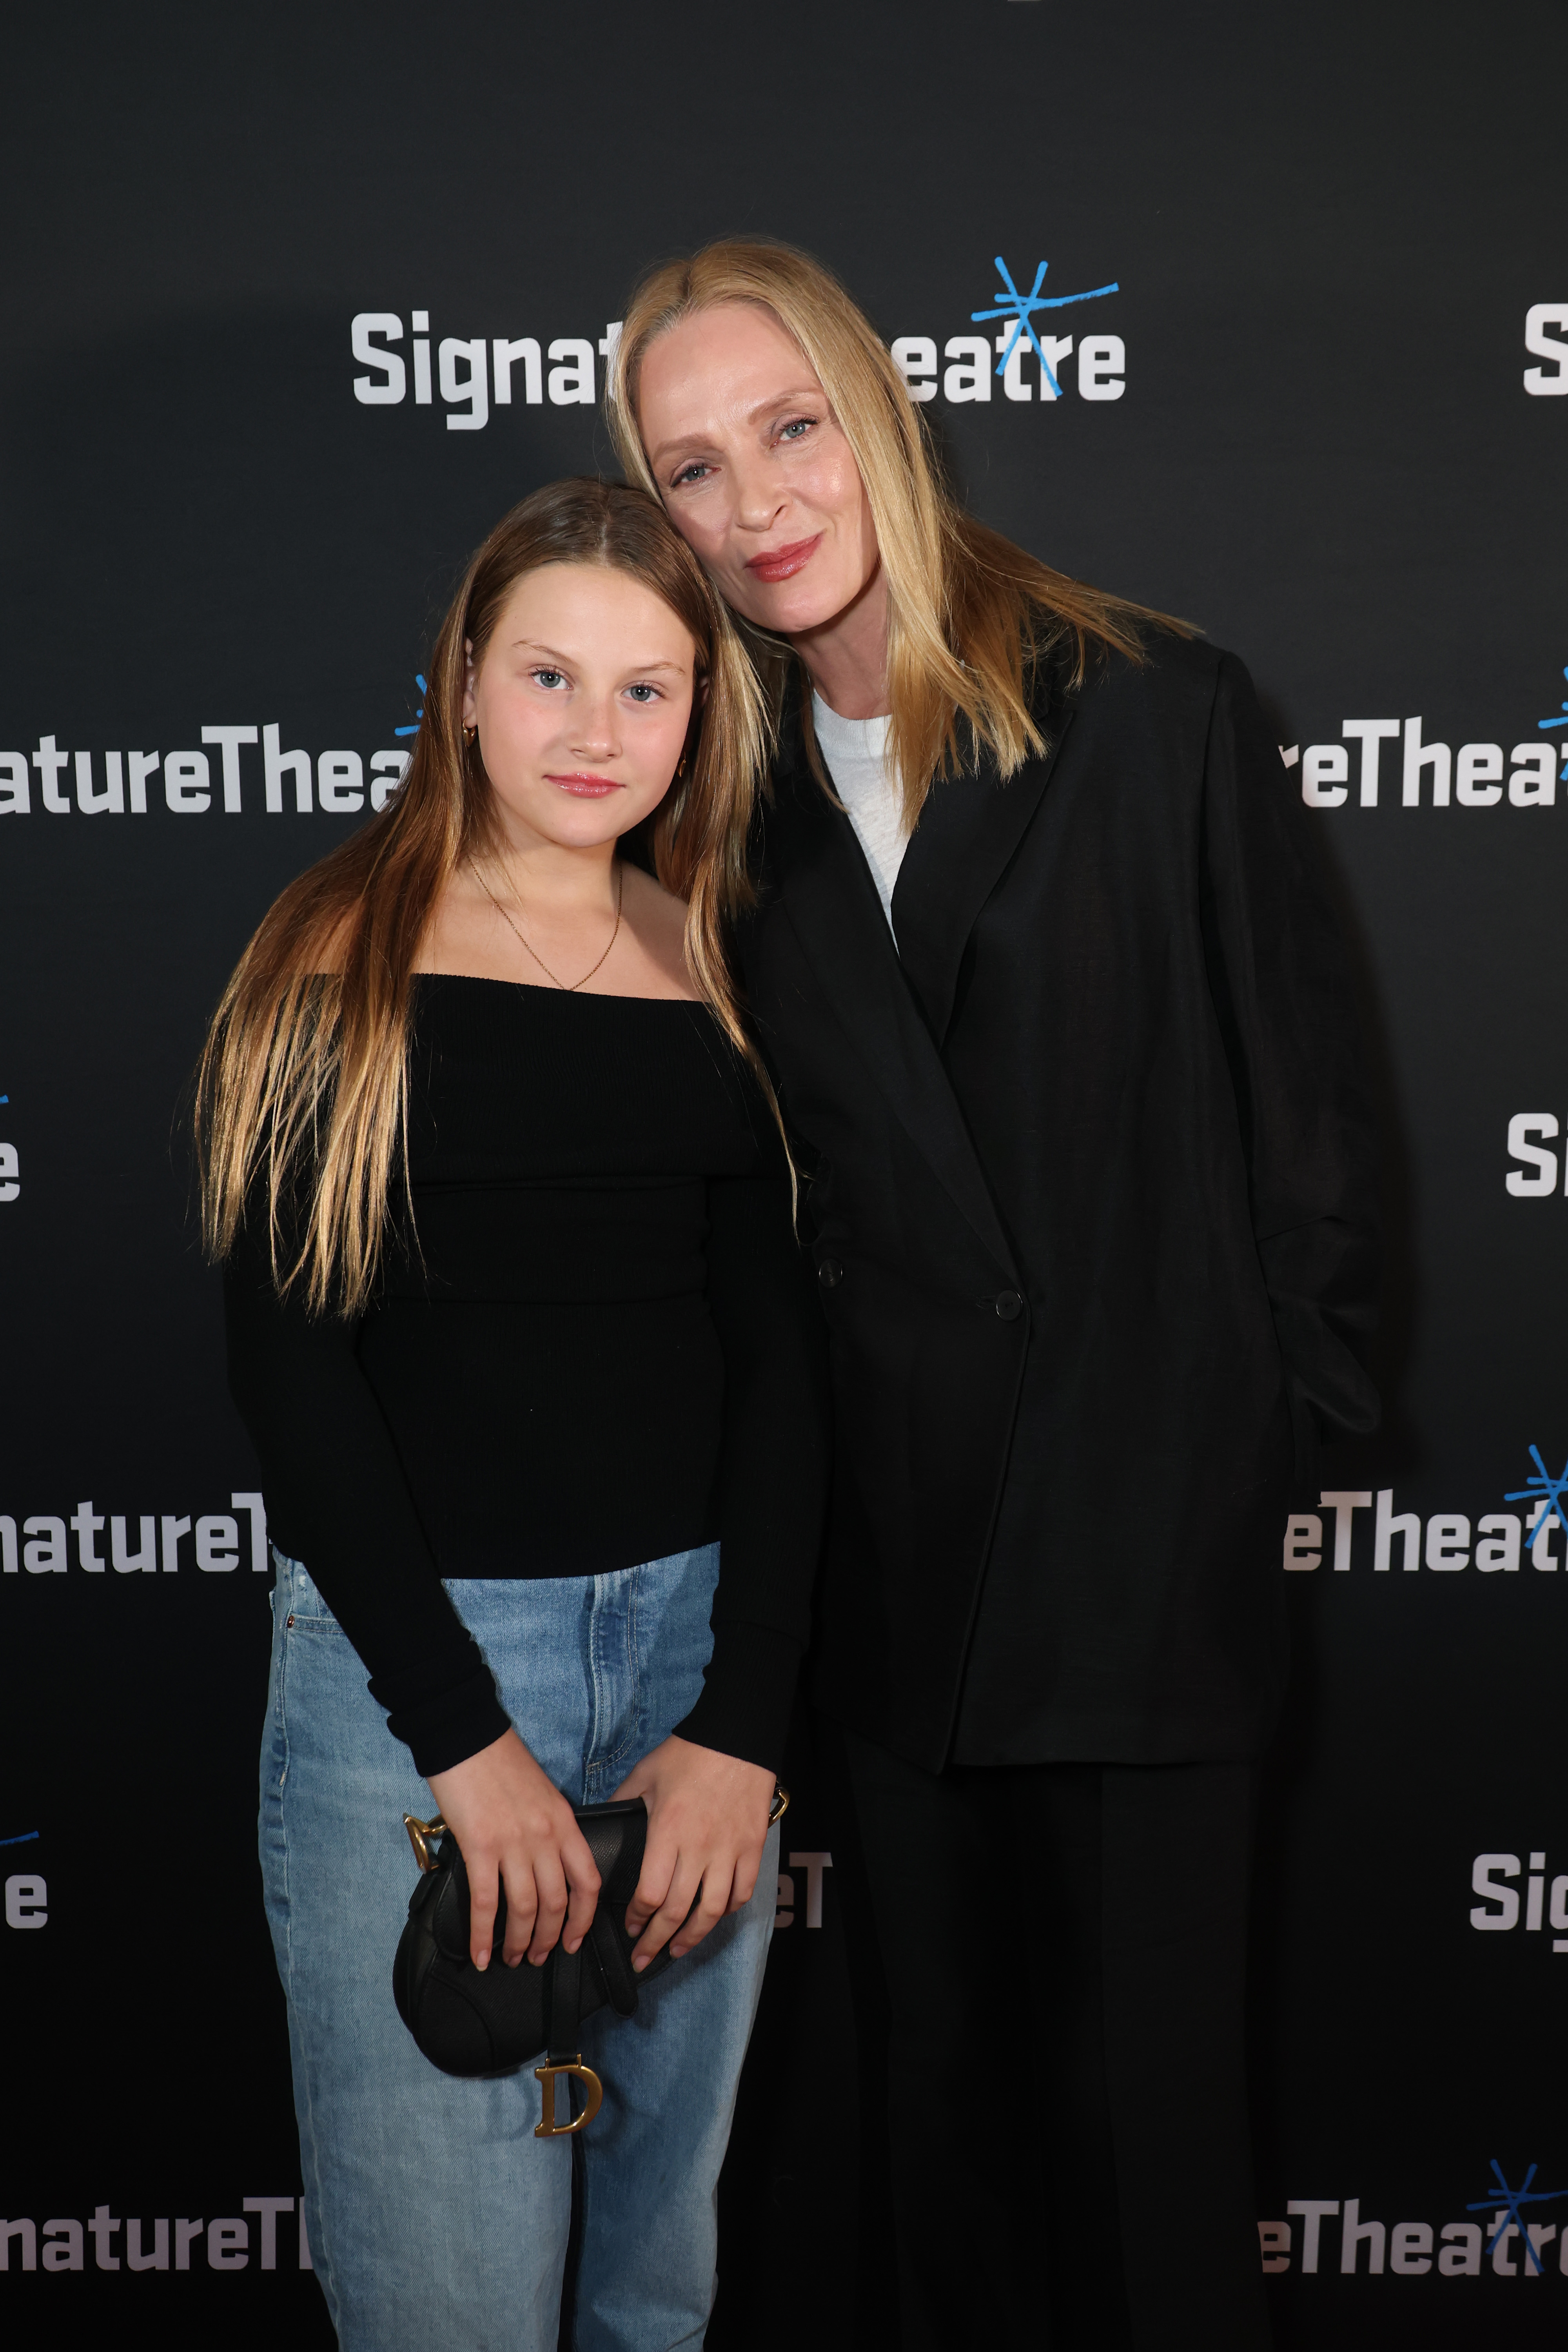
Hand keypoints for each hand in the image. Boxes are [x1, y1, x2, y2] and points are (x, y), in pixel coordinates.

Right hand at [427, 1728, 600, 1973]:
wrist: (467, 1737)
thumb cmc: (501, 1764)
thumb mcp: (542, 1795)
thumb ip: (549, 1831)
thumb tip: (544, 1868)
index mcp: (564, 1822)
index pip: (588, 1881)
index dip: (584, 1919)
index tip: (575, 1941)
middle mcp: (544, 1836)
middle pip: (557, 1902)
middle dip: (549, 1938)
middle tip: (538, 1957)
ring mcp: (512, 1843)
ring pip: (524, 1908)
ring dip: (518, 1942)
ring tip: (511, 1959)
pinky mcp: (479, 1846)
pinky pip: (485, 1903)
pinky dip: (483, 1935)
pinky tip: (479, 1954)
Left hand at [612, 1735, 775, 1971]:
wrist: (736, 1738)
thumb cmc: (689, 1754)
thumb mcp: (645, 1774)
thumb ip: (621, 1801)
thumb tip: (599, 1820)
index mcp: (668, 1832)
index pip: (650, 1893)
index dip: (638, 1918)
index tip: (630, 1926)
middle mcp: (698, 1848)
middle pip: (676, 1911)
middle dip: (656, 1941)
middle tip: (643, 1958)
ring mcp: (728, 1851)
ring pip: (711, 1910)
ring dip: (692, 1936)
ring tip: (678, 1949)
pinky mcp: (751, 1848)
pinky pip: (741, 1891)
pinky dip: (728, 1910)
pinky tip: (714, 1916)